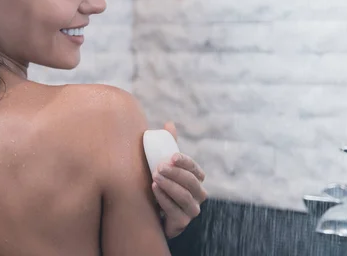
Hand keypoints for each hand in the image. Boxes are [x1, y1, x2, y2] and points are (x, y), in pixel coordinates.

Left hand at [151, 122, 206, 238]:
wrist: (148, 211)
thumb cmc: (159, 183)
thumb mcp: (163, 164)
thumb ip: (168, 145)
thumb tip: (169, 124)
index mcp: (196, 179)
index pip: (194, 168)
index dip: (185, 162)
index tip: (172, 156)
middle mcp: (198, 195)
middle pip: (192, 182)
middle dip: (176, 173)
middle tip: (158, 167)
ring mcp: (192, 210)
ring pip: (185, 197)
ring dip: (170, 185)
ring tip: (155, 177)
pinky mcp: (182, 223)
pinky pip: (176, 211)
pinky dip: (165, 199)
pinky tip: (154, 190)